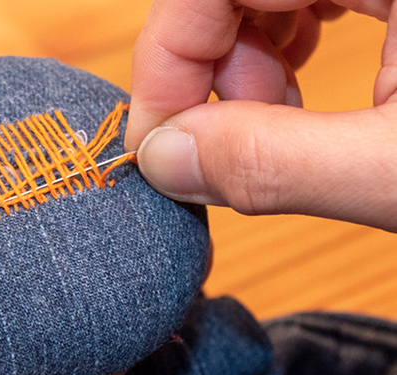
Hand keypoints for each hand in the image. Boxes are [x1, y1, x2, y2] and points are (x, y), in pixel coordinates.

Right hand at [127, 0, 396, 231]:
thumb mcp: (396, 171)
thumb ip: (275, 160)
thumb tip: (164, 160)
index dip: (165, 56)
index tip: (157, 139)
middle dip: (207, 66)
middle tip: (227, 141)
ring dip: (240, 62)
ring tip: (273, 122)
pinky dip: (275, 46)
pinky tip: (290, 91)